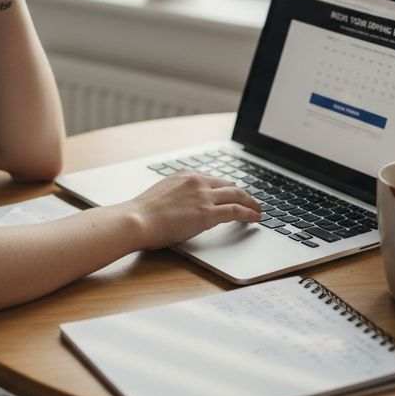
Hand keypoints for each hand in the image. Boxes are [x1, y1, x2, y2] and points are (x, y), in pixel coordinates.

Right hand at [119, 171, 260, 249]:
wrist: (136, 220)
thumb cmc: (143, 213)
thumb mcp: (162, 194)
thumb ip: (178, 194)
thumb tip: (186, 205)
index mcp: (185, 175)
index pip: (213, 178)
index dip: (226, 187)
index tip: (232, 192)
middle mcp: (197, 181)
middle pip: (229, 184)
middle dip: (242, 193)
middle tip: (250, 201)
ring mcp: (203, 196)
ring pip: (237, 195)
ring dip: (251, 202)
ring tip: (258, 210)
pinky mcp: (207, 214)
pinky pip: (236, 211)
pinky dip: (249, 213)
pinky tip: (256, 217)